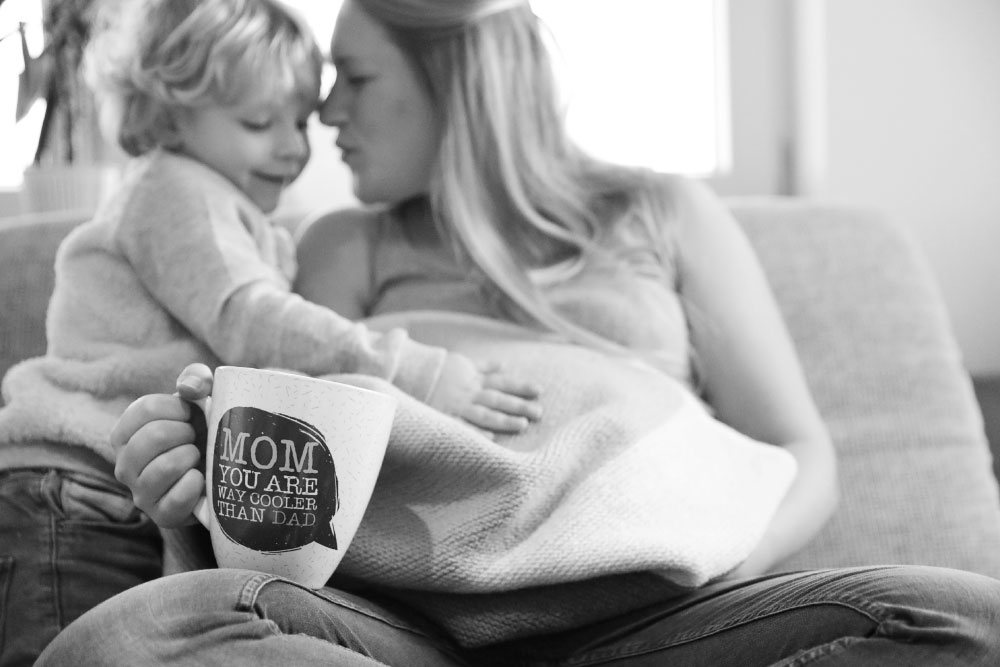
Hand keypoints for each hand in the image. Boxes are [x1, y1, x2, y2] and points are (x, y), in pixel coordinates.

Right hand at [110, 363, 213, 527]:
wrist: (218, 473)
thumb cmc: (202, 430)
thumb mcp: (199, 399)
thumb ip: (194, 379)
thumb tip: (191, 388)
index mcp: (126, 432)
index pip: (144, 409)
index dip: (177, 407)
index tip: (191, 413)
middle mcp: (125, 464)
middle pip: (153, 437)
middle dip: (184, 432)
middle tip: (196, 436)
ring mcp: (140, 493)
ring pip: (162, 468)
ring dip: (190, 456)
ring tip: (198, 456)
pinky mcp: (161, 516)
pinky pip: (175, 500)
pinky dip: (194, 485)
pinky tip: (200, 478)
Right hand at [427, 354, 541, 434]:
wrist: (409, 372)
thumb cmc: (439, 370)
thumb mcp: (463, 364)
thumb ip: (484, 367)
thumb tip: (504, 366)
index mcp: (474, 380)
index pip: (502, 383)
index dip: (520, 386)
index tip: (539, 390)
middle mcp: (469, 393)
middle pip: (498, 399)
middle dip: (519, 405)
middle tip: (540, 413)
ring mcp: (457, 406)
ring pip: (484, 413)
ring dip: (504, 419)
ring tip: (523, 426)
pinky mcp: (444, 417)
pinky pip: (461, 425)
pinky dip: (475, 431)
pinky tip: (490, 437)